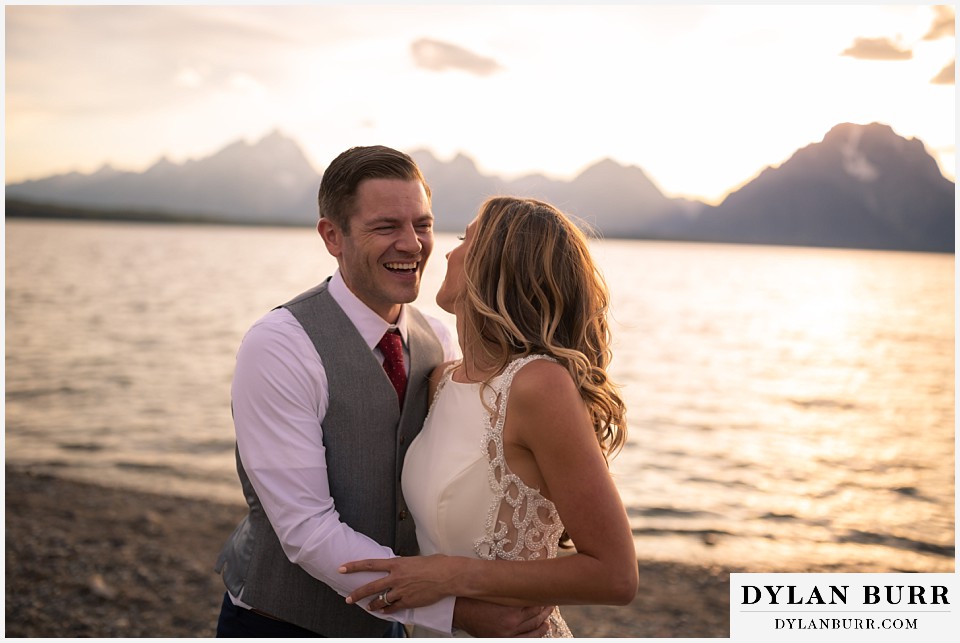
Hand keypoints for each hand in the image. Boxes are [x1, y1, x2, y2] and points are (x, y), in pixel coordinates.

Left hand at [340, 554, 461, 612]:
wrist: (448, 576)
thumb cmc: (437, 564)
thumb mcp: (416, 559)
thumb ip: (405, 564)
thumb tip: (402, 565)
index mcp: (397, 564)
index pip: (370, 564)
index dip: (354, 566)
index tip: (342, 568)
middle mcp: (396, 577)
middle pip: (371, 587)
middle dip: (357, 594)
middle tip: (348, 598)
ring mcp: (401, 591)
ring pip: (381, 600)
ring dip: (372, 605)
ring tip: (367, 607)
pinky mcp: (408, 601)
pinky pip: (393, 608)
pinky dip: (387, 610)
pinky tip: (383, 612)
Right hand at [454, 597, 553, 636]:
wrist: (459, 610)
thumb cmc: (476, 597)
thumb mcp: (495, 589)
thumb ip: (512, 587)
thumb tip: (527, 580)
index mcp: (510, 609)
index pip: (535, 603)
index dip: (543, 596)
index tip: (548, 591)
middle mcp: (511, 624)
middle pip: (537, 615)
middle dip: (546, 607)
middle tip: (552, 600)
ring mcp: (508, 634)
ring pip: (534, 628)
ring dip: (544, 619)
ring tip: (550, 612)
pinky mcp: (503, 639)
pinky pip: (526, 638)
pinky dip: (537, 633)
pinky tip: (543, 627)